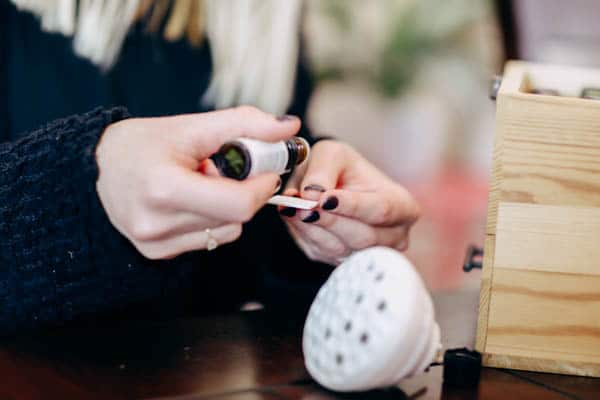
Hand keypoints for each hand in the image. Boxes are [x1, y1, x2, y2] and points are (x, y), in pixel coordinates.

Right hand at [96, 106, 299, 258]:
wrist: (94, 169)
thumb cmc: (142, 144)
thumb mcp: (191, 126)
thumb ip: (244, 123)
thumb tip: (288, 127)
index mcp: (164, 188)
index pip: (239, 204)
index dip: (262, 186)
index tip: (264, 167)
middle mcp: (157, 224)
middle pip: (236, 218)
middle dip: (244, 192)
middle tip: (221, 169)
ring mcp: (156, 244)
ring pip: (227, 231)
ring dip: (227, 208)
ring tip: (198, 184)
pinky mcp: (157, 254)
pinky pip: (209, 240)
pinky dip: (211, 220)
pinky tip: (188, 202)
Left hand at [280, 140, 419, 264]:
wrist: (329, 184)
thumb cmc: (341, 167)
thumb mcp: (332, 154)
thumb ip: (322, 171)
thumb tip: (311, 194)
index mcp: (402, 206)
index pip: (381, 210)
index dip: (352, 206)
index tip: (326, 198)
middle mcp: (392, 236)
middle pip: (361, 236)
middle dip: (328, 220)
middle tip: (301, 204)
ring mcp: (367, 253)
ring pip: (338, 248)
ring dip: (311, 228)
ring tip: (292, 206)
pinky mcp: (340, 260)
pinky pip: (321, 252)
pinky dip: (304, 234)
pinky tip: (294, 216)